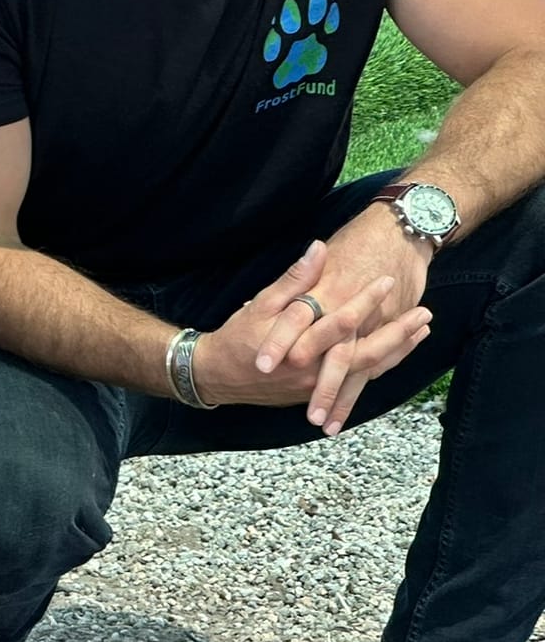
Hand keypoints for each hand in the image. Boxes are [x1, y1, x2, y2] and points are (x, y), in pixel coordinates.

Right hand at [192, 239, 431, 433]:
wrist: (217, 375)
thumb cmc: (237, 337)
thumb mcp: (260, 304)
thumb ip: (294, 279)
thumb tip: (318, 249)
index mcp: (299, 344)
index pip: (341, 320)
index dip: (367, 300)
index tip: (386, 280)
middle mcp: (312, 370)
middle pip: (366, 353)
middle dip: (398, 333)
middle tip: (424, 314)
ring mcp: (317, 385)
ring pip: (367, 371)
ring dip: (398, 350)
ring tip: (422, 330)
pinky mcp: (317, 392)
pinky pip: (357, 381)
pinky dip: (381, 365)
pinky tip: (398, 352)